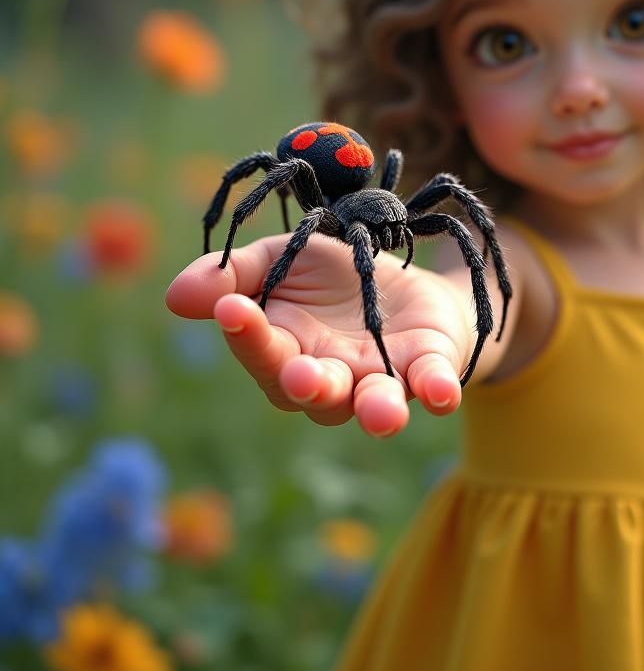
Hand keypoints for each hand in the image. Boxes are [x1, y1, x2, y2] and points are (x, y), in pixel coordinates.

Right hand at [165, 233, 470, 434]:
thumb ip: (235, 275)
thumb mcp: (284, 258)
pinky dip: (437, 390)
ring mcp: (381, 377)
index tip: (233, 307)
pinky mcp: (428, 367)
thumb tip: (176, 297)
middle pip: (313, 391)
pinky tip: (441, 394)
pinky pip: (432, 385)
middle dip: (308, 385)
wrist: (410, 279)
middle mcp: (331, 376)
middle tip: (302, 376)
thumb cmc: (335, 277)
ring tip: (382, 413)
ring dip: (377, 409)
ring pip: (373, 403)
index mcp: (287, 349)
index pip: (262, 351)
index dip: (247, 333)